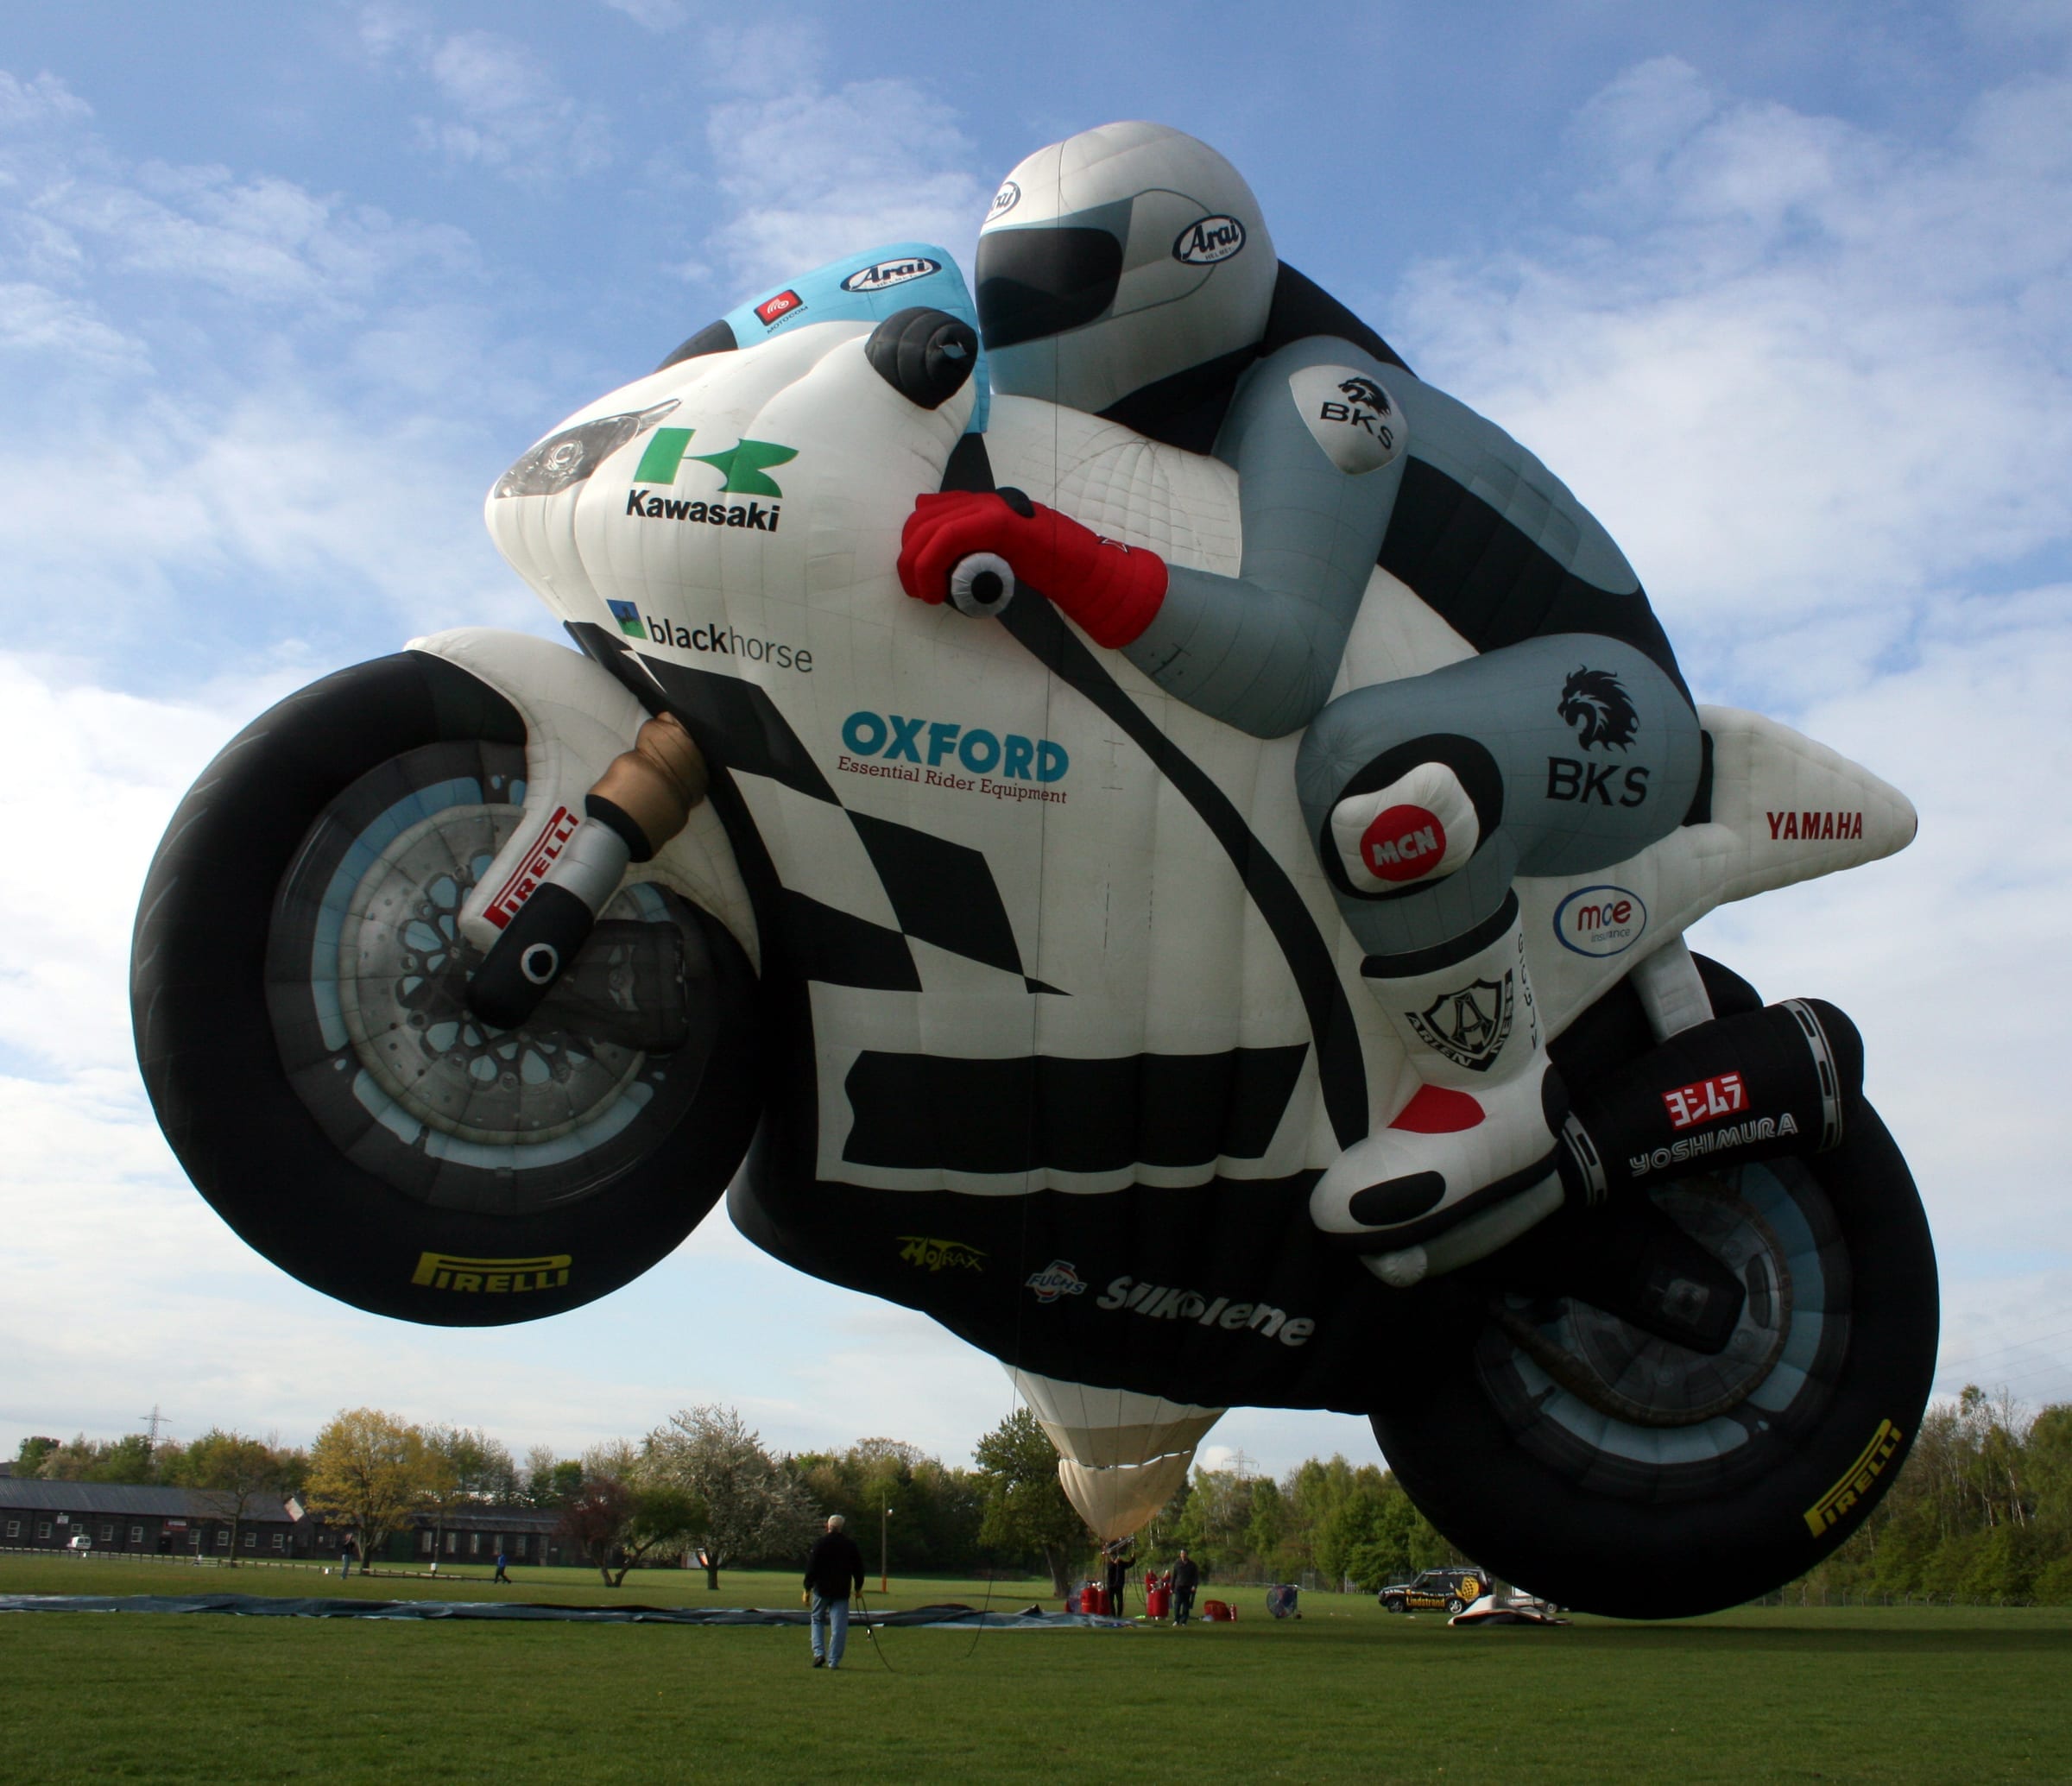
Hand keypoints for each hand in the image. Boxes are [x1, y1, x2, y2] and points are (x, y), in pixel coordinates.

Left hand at [897, 488, 1165, 647]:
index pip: (926, 513)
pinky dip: (933, 565)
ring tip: (927, 595)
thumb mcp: (1003, 555)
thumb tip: (944, 549)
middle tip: (918, 592)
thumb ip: (978, 546)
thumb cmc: (1048, 566)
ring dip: (918, 567)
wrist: (1085, 569)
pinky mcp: (999, 523)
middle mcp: (981, 500)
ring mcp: (990, 508)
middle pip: (921, 521)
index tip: (917, 581)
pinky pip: (949, 537)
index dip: (911, 547)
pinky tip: (937, 591)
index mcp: (980, 505)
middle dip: (909, 559)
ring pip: (929, 529)